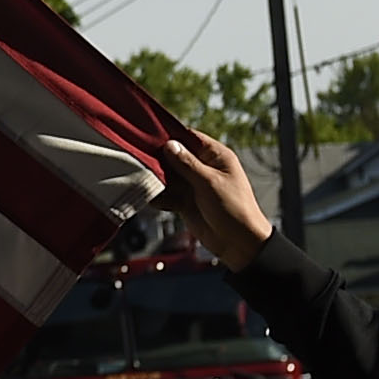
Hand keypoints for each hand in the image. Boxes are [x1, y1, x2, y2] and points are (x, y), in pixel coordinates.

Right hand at [153, 125, 271, 270]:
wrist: (237, 243)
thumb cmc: (234, 209)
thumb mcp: (209, 182)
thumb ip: (187, 164)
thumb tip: (169, 145)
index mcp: (215, 156)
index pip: (189, 138)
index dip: (170, 136)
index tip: (149, 135)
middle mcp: (203, 168)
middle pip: (174, 157)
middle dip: (158, 159)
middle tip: (141, 160)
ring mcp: (193, 185)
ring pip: (167, 176)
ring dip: (156, 179)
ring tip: (144, 180)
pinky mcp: (185, 201)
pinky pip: (166, 194)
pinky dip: (158, 196)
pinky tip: (151, 197)